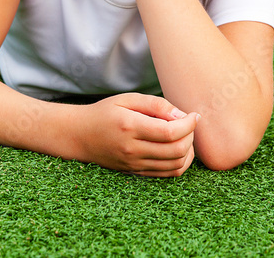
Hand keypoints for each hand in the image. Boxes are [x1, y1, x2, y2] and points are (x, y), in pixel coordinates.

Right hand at [72, 93, 198, 176]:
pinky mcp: (136, 172)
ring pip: (176, 165)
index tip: (193, 115)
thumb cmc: (104, 113)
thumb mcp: (126, 99)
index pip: (170, 132)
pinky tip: (179, 149)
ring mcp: (134, 164)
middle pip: (176, 150)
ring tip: (185, 136)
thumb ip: (155, 104)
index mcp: (130, 127)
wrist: (79, 136)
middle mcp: (132, 149)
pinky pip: (167, 174)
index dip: (189, 124)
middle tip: (189, 124)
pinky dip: (181, 163)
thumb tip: (181, 115)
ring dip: (188, 150)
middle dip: (191, 136)